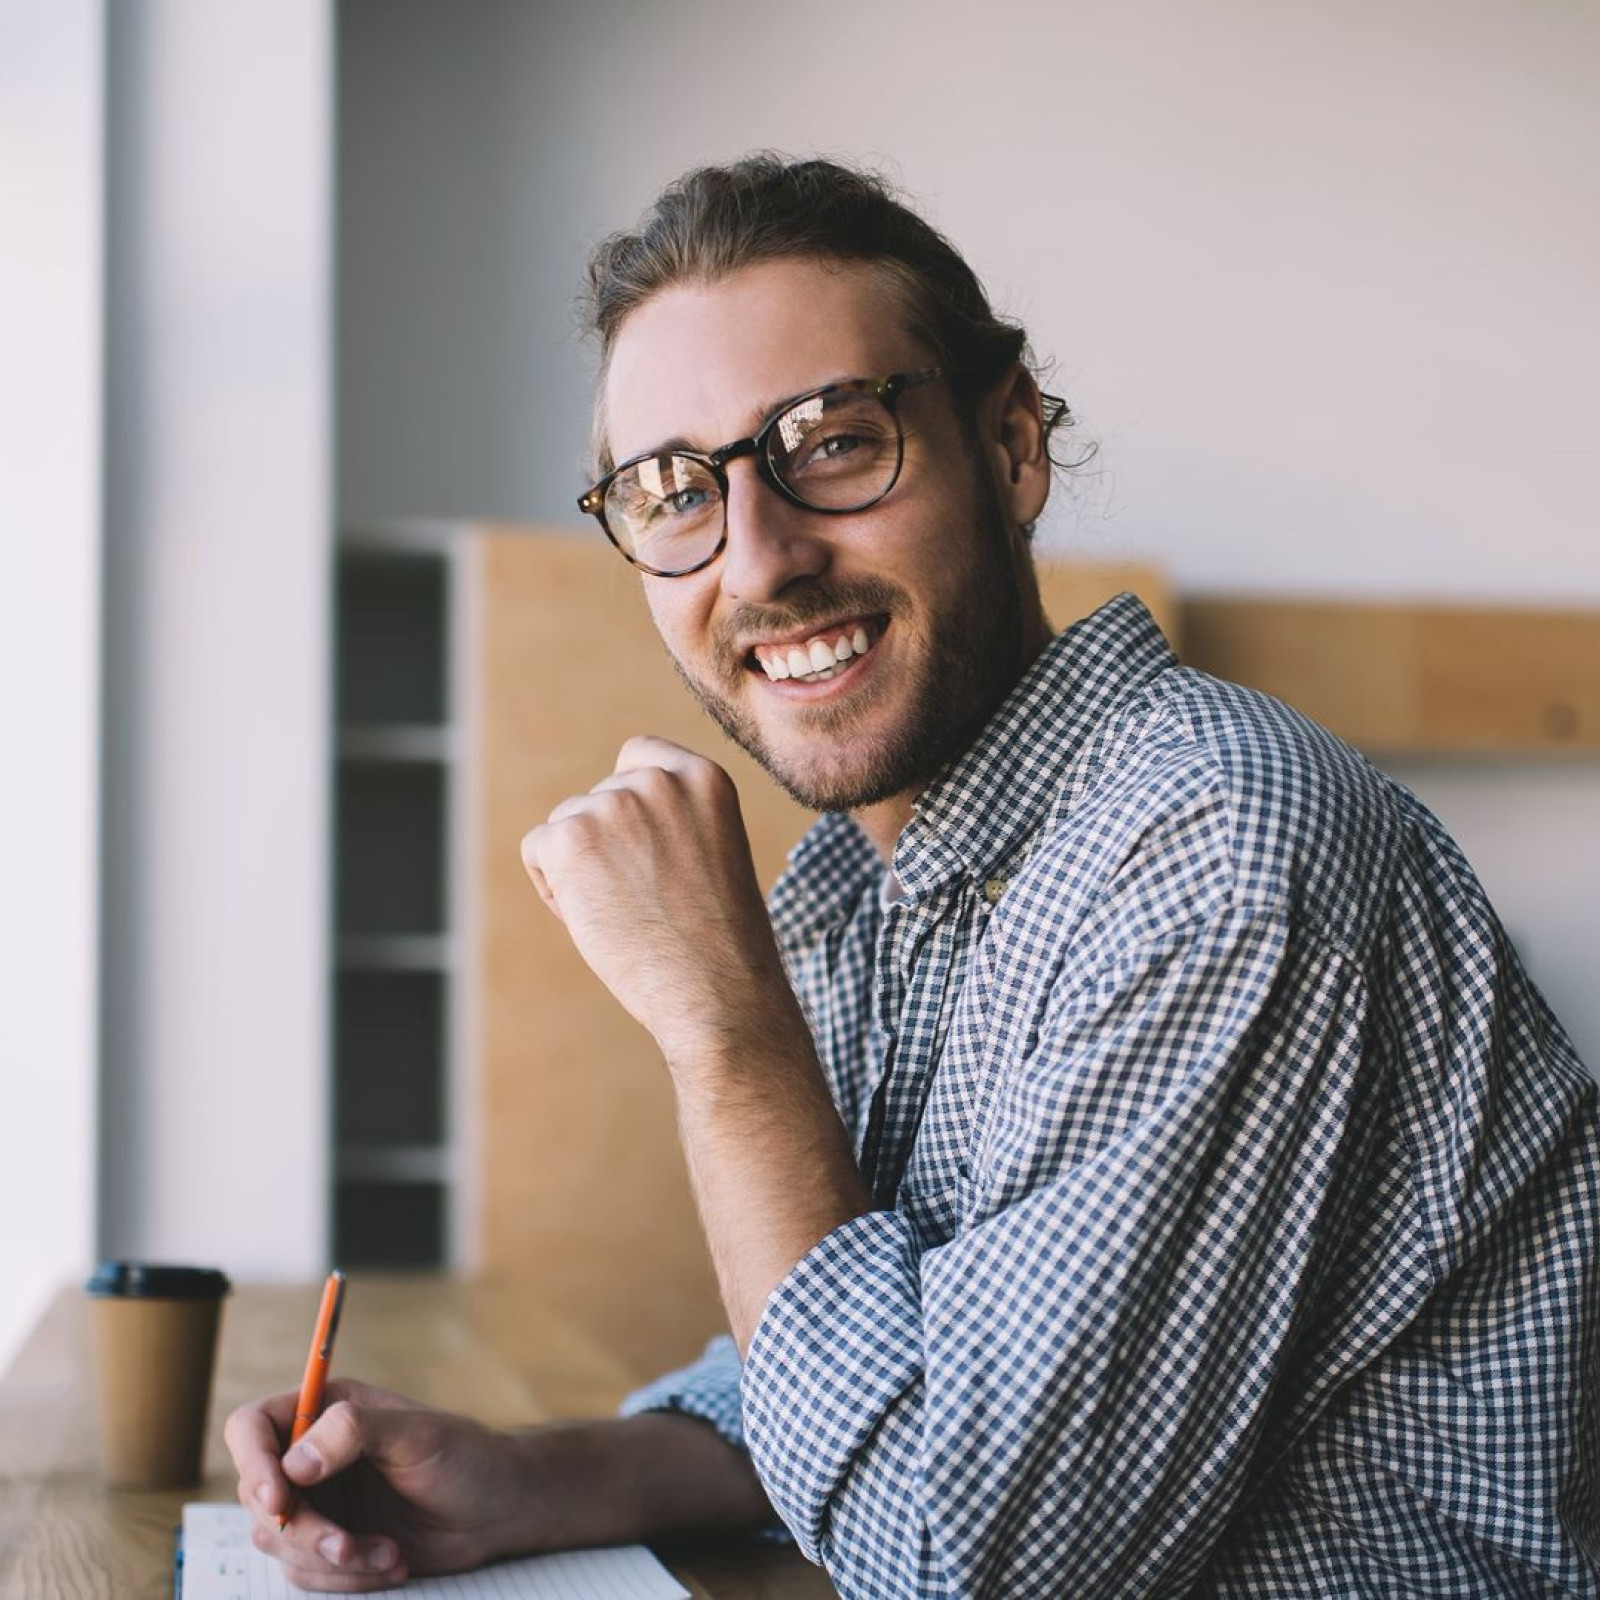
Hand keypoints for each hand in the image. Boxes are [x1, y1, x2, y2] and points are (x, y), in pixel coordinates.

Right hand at [225, 1380, 532, 1591]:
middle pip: (257, 1494)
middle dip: (302, 1528)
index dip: (253, 1462)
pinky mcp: (330, 1543)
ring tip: (388, 1554)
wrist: (495, 1509)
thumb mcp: (416, 1435)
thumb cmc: (464, 1456)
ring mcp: (318, 1502)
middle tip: (346, 1543)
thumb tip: (294, 1463)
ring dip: (330, 1557)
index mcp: (325, 1410)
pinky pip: (305, 1572)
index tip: (280, 1500)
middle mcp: (311, 1456)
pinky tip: (392, 1562)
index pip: (252, 1427)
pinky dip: (345, 1575)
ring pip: (278, 1541)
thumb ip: (354, 1433)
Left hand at [520, 737, 806, 1068]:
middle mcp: (657, 779)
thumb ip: (672, 818)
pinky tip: (598, 920)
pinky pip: (538, 851)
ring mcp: (613, 805)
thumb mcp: (714, 852)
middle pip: (597, 797)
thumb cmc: (719, 941)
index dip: (632, 807)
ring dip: (580, 869)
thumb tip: (611, 812)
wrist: (718, 992)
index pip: (638, 758)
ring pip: (566, 825)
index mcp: (704, 777)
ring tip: (627, 915)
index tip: (652, 854)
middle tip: (644, 901)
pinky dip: (555, 889)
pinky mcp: (571, 838)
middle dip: (606, 844)